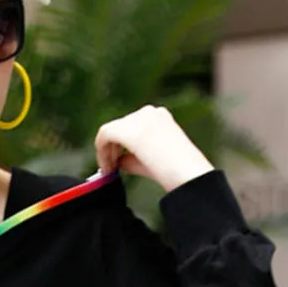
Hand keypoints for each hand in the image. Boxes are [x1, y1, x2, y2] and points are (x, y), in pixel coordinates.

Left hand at [95, 104, 214, 192]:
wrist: (185, 173)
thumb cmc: (174, 172)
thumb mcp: (151, 161)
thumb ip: (132, 158)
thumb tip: (118, 161)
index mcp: (158, 117)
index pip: (131, 126)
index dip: (119, 145)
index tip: (116, 162)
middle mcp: (149, 113)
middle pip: (120, 127)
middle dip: (111, 148)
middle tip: (110, 168)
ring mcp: (138, 118)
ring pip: (111, 130)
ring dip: (106, 150)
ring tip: (108, 169)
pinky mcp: (128, 129)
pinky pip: (105, 135)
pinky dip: (102, 151)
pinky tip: (106, 167)